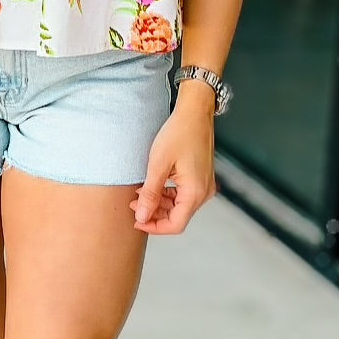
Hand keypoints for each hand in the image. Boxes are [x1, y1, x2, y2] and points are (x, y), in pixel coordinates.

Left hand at [130, 89, 218, 234]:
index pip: (176, 224)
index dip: (154, 227)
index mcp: (196, 192)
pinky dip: (168, 194)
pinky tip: (153, 186)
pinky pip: (184, 194)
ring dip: (160, 204)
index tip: (137, 221)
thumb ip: (150, 194)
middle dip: (155, 214)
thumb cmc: (179, 132)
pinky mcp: (201, 177)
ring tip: (140, 194)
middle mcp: (204, 192)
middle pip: (178, 216)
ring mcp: (204, 185)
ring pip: (180, 206)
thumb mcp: (158, 164)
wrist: (195, 111)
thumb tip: (142, 217)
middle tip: (134, 205)